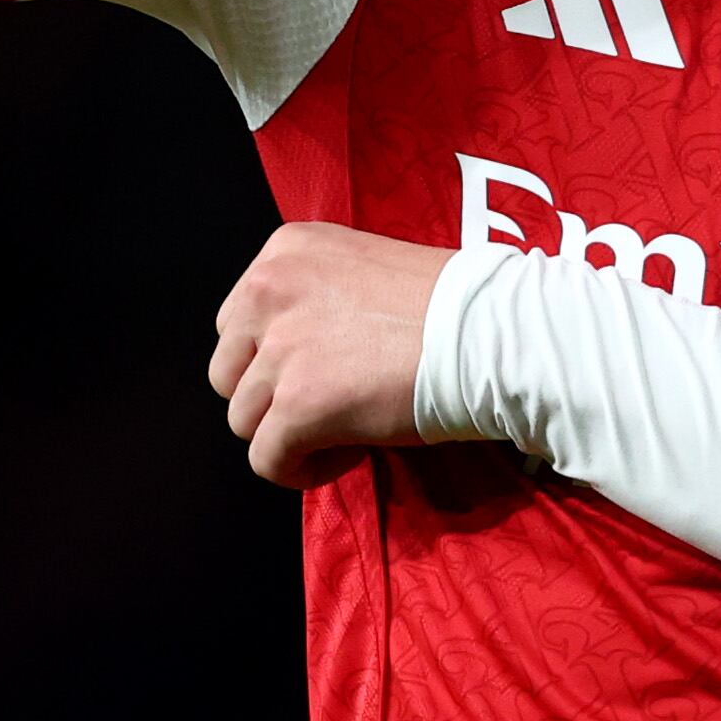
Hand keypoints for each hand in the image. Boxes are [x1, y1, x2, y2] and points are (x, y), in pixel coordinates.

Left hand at [210, 222, 452, 486]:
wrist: (490, 333)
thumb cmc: (451, 304)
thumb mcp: (364, 267)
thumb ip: (316, 296)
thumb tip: (297, 353)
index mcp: (284, 251)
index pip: (238, 321)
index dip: (276, 356)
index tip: (326, 368)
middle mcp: (269, 292)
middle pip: (229, 371)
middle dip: (272, 395)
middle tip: (329, 401)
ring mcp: (280, 350)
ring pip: (244, 420)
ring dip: (289, 433)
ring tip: (344, 430)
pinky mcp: (297, 406)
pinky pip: (266, 460)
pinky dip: (301, 469)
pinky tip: (348, 454)